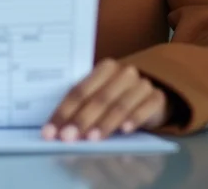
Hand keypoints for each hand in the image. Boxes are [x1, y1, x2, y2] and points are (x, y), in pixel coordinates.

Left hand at [42, 59, 169, 141]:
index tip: (50, 132)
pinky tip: (125, 130)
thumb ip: (83, 107)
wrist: (153, 93)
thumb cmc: (119, 96)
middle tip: (68, 138)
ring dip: (105, 123)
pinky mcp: (157, 97)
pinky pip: (145, 107)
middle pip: (98, 98)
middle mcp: (123, 73)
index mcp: (104, 68)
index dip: (63, 112)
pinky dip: (134, 118)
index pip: (79, 90)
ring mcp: (141, 84)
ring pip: (120, 104)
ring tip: (92, 139)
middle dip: (81, 120)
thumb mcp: (100, 96)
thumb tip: (57, 130)